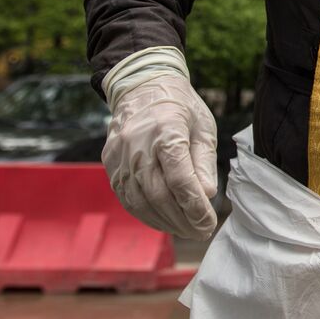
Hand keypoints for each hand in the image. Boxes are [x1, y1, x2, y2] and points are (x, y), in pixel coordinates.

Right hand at [102, 73, 218, 239]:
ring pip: (140, 200)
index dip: (195, 206)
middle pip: (159, 194)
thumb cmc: (180, 107)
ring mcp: (119, 156)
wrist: (142, 87)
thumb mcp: (203, 127)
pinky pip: (126, 197)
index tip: (209, 221)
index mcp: (166, 132)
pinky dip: (146, 214)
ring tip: (186, 230)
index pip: (180, 179)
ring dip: (164, 222)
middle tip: (201, 231)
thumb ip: (204, 161)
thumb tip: (208, 194)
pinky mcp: (110, 164)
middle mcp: (138, 146)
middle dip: (182, 219)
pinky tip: (163, 220)